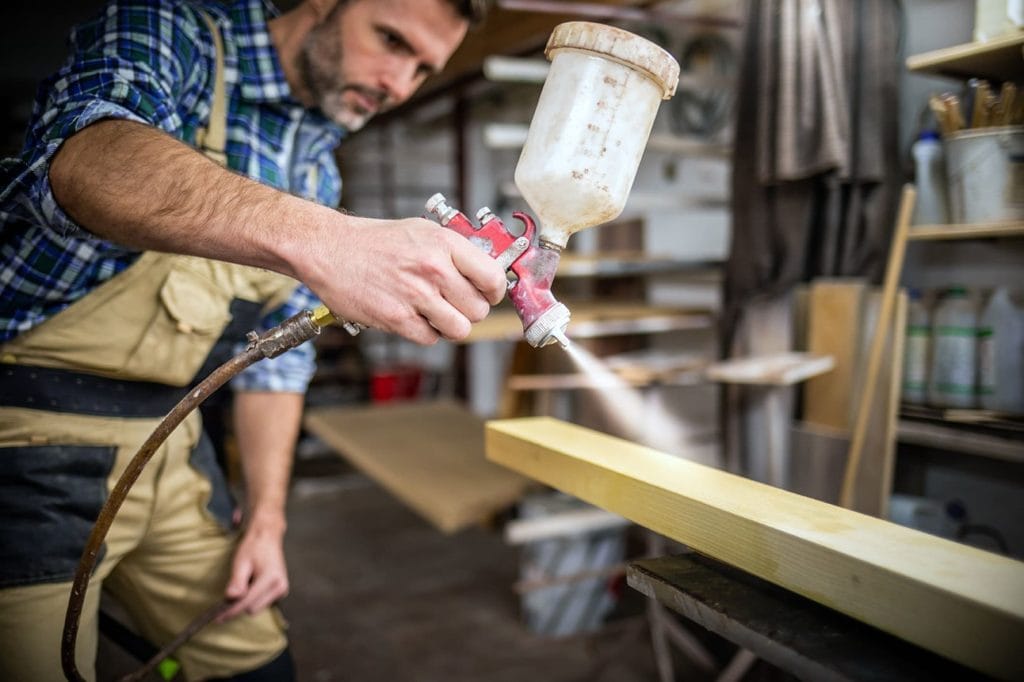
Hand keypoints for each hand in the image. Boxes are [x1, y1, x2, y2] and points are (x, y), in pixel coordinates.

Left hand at [218, 516, 288, 621]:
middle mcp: (280, 587)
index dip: (231, 611)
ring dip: (247, 601)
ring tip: (245, 581)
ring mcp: (282, 590)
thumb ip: (237, 581)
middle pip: (252, 609)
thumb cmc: (254, 546)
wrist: (268, 536)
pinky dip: (253, 598)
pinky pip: (262, 603)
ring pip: (257, 608)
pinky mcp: (281, 591)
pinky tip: (252, 584)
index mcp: (271, 579)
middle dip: (239, 604)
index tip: (217, 618)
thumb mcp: (241, 562)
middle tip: (231, 590)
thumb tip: (230, 598)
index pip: (247, 602)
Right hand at [300, 214, 506, 344]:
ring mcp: (416, 295)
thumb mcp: (422, 231)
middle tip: (454, 303)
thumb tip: (485, 272)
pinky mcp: (397, 318)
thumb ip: (455, 252)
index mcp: (444, 244)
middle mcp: (434, 269)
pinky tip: (413, 316)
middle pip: (478, 309)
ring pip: (460, 329)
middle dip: (470, 310)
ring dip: (451, 325)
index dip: (494, 291)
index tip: (487, 294)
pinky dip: (425, 332)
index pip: (493, 278)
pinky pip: (430, 338)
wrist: (331, 249)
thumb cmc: (375, 241)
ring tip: (436, 313)